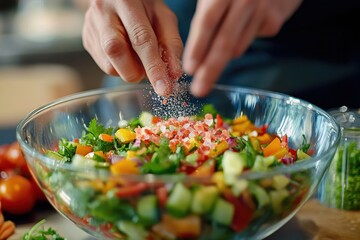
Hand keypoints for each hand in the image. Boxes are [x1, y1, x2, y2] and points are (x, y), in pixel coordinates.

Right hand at [82, 0, 182, 95]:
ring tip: (136, 53)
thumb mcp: (164, 17)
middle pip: (117, 53)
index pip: (141, 39)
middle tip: (149, 67)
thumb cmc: (145, 6)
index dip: (154, 67)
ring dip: (129, 69)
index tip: (164, 90)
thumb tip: (173, 75)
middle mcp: (103, 12)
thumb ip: (171, 44)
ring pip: (110, 66)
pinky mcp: (86, 39)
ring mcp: (91, 26)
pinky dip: (121, 67)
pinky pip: (105, 66)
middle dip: (138, 71)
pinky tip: (126, 52)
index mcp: (126, 1)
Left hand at [183, 0, 301, 96]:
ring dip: (221, 58)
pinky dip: (238, 43)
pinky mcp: (273, 22)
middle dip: (210, 70)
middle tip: (199, 90)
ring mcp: (262, 10)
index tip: (190, 69)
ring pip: (236, 48)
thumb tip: (193, 56)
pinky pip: (248, 43)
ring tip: (213, 55)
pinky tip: (241, 28)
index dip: (197, 48)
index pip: (207, 22)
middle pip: (224, 43)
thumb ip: (204, 17)